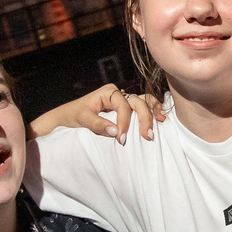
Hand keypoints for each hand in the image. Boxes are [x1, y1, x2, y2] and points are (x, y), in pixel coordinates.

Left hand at [32, 83, 161, 142]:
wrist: (69, 115)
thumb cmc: (75, 115)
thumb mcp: (83, 119)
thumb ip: (98, 125)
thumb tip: (115, 131)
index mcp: (108, 92)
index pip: (123, 106)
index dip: (124, 123)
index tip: (121, 139)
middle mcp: (119, 93)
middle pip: (138, 102)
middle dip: (144, 118)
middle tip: (147, 136)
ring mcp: (124, 98)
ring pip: (144, 101)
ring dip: (153, 111)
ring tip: (161, 121)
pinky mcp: (126, 106)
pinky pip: (143, 105)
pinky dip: (152, 109)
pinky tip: (160, 117)